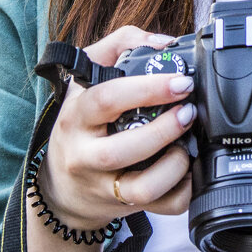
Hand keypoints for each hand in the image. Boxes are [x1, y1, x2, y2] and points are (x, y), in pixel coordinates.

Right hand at [41, 25, 197, 228]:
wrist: (63, 186)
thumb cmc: (81, 123)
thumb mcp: (86, 78)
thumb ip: (120, 45)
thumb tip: (163, 42)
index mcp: (76, 117)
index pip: (107, 99)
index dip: (148, 89)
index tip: (180, 81)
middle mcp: (85, 155)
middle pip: (123, 149)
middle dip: (164, 130)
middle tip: (189, 111)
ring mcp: (103, 186)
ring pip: (141, 188)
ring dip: (174, 166)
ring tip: (188, 145)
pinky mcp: (123, 208)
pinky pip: (159, 207)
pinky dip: (182, 192)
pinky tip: (189, 171)